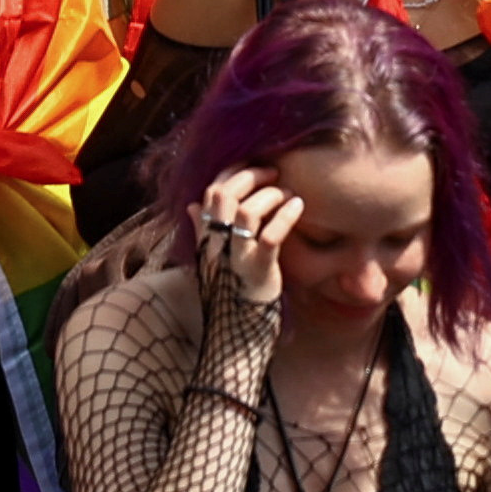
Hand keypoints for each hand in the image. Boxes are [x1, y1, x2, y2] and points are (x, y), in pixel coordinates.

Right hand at [193, 164, 300, 311]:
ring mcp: (236, 256)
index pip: (211, 192)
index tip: (252, 163)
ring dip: (270, 195)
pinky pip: (271, 236)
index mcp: (206, 236)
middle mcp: (216, 243)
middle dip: (251, 176)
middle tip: (274, 173)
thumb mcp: (213, 256)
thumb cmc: (231, 288)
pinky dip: (285, 216)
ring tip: (288, 192)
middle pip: (225, 196)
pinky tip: (298, 206)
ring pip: (246, 212)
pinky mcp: (259, 269)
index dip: (231, 172)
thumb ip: (203, 229)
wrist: (238, 329)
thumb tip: (192, 205)